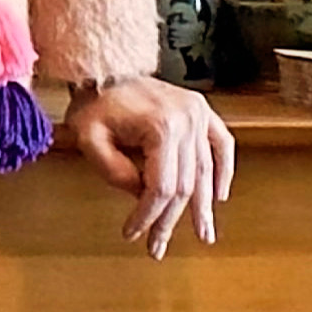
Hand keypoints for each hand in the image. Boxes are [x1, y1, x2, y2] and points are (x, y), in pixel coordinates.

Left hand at [62, 73, 234, 257]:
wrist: (104, 63)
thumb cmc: (93, 100)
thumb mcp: (88, 138)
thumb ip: (113, 172)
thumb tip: (141, 195)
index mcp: (161, 127)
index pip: (160, 188)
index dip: (146, 216)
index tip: (131, 233)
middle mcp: (187, 121)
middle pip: (184, 185)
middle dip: (169, 220)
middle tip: (157, 248)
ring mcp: (198, 114)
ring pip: (203, 171)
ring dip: (201, 207)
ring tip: (203, 234)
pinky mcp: (200, 109)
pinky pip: (222, 144)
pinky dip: (223, 170)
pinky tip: (219, 196)